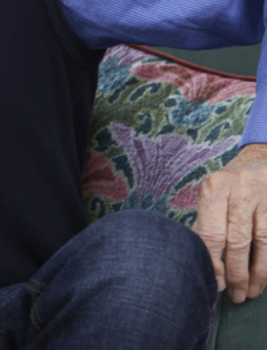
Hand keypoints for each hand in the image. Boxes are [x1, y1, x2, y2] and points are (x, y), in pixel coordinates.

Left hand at [193, 142, 266, 302]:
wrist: (260, 163)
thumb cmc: (230, 187)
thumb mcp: (213, 196)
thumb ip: (207, 224)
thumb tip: (198, 260)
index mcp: (214, 188)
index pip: (210, 232)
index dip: (213, 262)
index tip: (216, 283)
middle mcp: (238, 190)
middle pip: (236, 240)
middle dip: (236, 273)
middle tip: (235, 295)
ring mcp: (263, 197)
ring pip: (262, 242)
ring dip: (258, 272)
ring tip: (251, 291)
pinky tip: (265, 277)